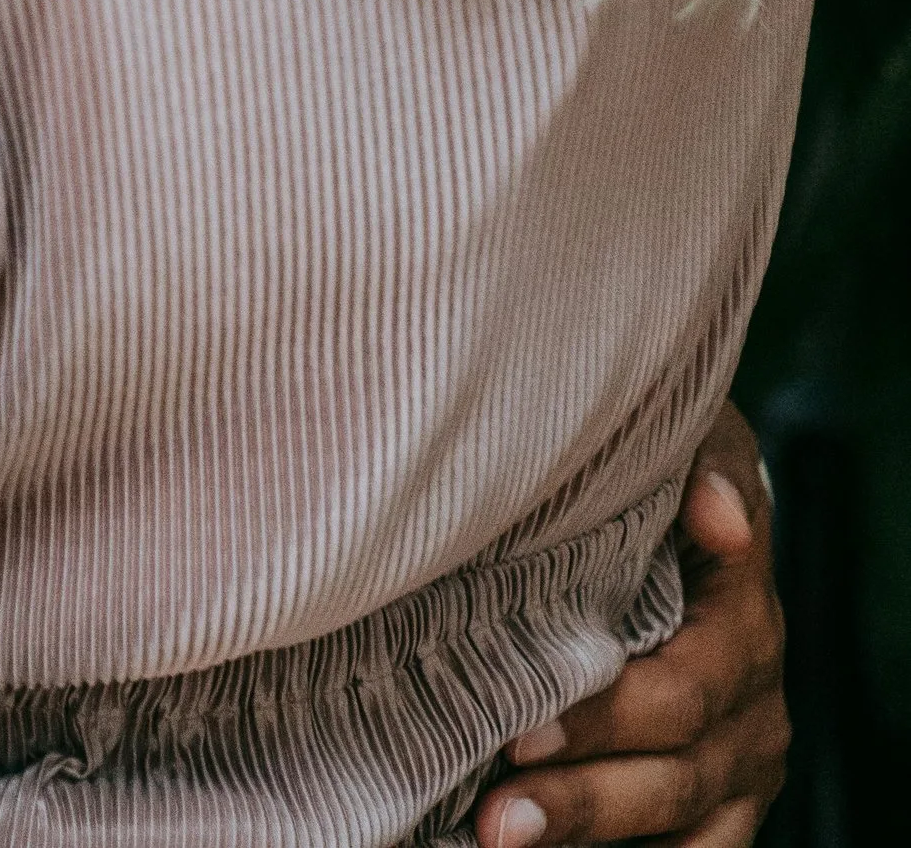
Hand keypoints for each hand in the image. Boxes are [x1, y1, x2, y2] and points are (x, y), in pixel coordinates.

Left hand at [473, 406, 785, 846]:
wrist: (683, 507)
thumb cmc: (665, 472)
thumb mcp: (692, 441)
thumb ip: (703, 464)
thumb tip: (719, 516)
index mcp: (745, 627)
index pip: (684, 694)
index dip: (607, 718)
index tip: (523, 728)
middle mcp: (751, 710)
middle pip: (674, 774)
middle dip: (582, 797)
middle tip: (496, 812)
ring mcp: (737, 767)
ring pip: (676, 824)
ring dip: (587, 833)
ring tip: (497, 837)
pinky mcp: (716, 806)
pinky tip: (535, 847)